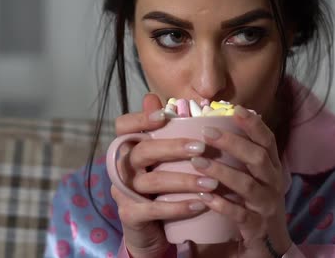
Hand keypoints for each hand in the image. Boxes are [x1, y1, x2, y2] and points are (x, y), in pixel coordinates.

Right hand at [111, 94, 214, 256]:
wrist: (151, 233)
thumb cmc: (162, 190)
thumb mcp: (166, 162)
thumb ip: (167, 133)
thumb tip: (163, 100)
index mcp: (129, 149)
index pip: (123, 126)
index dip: (140, 118)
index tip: (165, 115)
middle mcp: (122, 167)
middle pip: (142, 150)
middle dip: (173, 147)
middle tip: (202, 148)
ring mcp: (123, 192)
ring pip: (151, 181)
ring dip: (184, 180)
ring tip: (211, 183)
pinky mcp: (130, 215)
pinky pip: (153, 209)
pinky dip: (178, 207)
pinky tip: (200, 204)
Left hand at [192, 105, 291, 256]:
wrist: (268, 251)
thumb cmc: (251, 208)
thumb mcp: (246, 181)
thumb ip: (230, 159)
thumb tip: (203, 129)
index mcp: (271, 169)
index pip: (267, 141)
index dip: (254, 124)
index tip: (236, 108)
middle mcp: (273, 184)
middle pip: (257, 157)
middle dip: (233, 143)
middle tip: (207, 132)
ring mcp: (266, 207)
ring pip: (247, 184)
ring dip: (222, 172)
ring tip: (197, 162)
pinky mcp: (257, 229)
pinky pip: (241, 215)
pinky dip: (223, 205)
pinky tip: (205, 198)